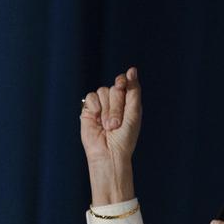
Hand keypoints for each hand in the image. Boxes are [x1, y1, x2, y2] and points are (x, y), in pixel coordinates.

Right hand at [80, 67, 140, 204]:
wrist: (109, 152)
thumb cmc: (125, 136)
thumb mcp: (134, 112)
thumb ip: (133, 91)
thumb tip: (132, 70)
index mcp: (128, 101)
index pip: (124, 81)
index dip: (123, 82)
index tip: (123, 85)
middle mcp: (115, 101)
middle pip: (114, 87)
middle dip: (117, 106)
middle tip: (117, 123)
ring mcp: (101, 105)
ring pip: (102, 91)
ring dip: (107, 110)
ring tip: (108, 126)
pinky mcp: (88, 110)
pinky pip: (91, 97)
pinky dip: (95, 108)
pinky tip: (97, 120)